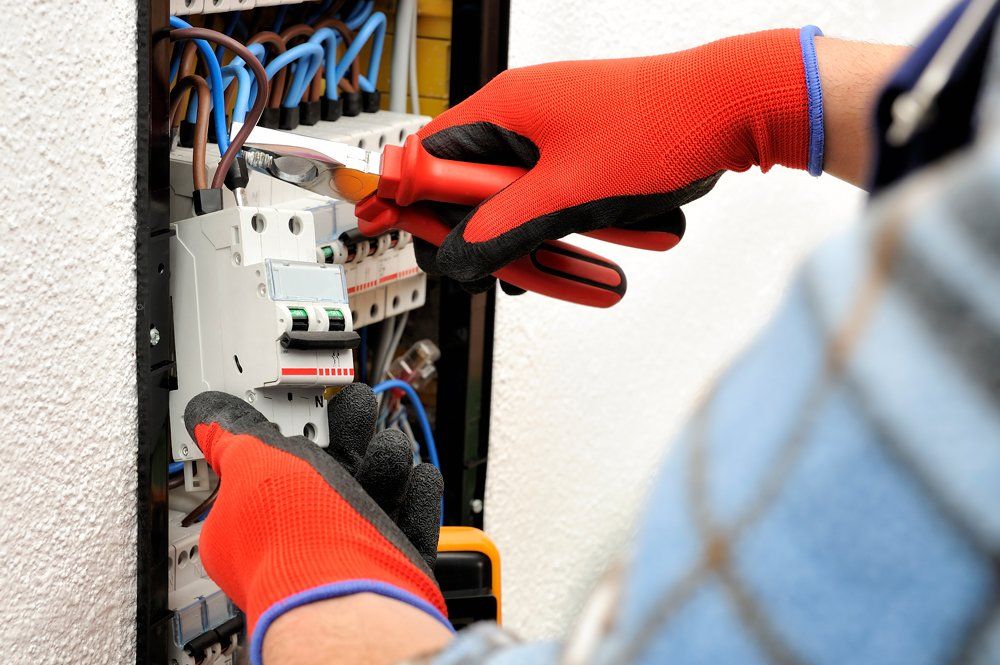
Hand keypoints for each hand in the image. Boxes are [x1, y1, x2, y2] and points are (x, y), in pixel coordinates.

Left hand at [183, 384, 448, 661]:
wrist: (351, 590)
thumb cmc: (296, 537)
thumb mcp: (249, 464)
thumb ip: (232, 436)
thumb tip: (208, 417)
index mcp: (255, 523)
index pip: (267, 471)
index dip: (285, 435)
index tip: (299, 411)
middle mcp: (300, 539)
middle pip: (329, 473)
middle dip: (348, 436)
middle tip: (355, 409)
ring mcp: (348, 552)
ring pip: (373, 492)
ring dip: (385, 462)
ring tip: (386, 450)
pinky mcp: (392, 563)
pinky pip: (409, 517)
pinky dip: (415, 495)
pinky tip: (415, 476)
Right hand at [415, 28, 821, 283]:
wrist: (731, 107)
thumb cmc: (659, 127)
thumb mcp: (567, 193)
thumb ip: (502, 228)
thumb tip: (456, 257)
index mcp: (504, 109)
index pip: (427, 157)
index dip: (414, 203)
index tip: (411, 239)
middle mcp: (522, 116)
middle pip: (471, 188)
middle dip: (489, 237)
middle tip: (505, 271)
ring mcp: (553, 133)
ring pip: (515, 200)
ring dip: (535, 238)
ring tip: (569, 262)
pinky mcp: (581, 151)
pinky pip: (551, 197)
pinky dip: (562, 227)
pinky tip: (590, 251)